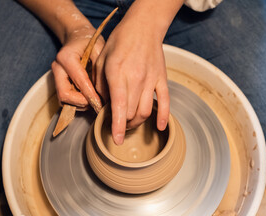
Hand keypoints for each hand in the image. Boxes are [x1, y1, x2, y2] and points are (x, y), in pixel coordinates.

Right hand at [52, 23, 104, 112]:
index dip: (90, 95)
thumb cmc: (90, 41)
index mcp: (66, 57)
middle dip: (82, 102)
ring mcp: (56, 76)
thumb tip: (105, 91)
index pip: (78, 81)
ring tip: (95, 101)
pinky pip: (65, 100)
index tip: (101, 102)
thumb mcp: (99, 48)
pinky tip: (89, 99)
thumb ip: (100, 68)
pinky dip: (77, 103)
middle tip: (97, 103)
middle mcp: (57, 68)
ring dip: (80, 104)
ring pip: (64, 100)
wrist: (77, 37)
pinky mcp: (58, 83)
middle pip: (64, 95)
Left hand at [95, 12, 169, 144]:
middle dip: (122, 123)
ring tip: (130, 123)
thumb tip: (103, 105)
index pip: (118, 106)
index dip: (116, 126)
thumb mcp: (101, 60)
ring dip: (137, 122)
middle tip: (116, 123)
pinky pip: (165, 102)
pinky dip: (163, 117)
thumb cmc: (120, 42)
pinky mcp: (162, 79)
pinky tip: (159, 127)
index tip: (116, 140)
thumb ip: (100, 84)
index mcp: (117, 73)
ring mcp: (151, 80)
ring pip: (146, 111)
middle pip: (130, 113)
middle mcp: (136, 79)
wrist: (144, 27)